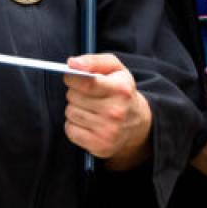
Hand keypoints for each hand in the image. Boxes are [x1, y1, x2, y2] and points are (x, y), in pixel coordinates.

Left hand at [64, 53, 152, 167]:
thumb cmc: (121, 90)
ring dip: (74, 107)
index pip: (87, 83)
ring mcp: (108, 131)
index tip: (69, 76)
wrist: (137, 122)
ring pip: (71, 113)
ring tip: (87, 106)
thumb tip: (71, 63)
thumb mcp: (115, 68)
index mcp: (121, 89)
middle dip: (74, 92)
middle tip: (85, 92)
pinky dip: (73, 124)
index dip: (72, 77)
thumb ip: (93, 61)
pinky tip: (86, 120)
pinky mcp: (100, 146)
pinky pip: (70, 131)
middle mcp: (116, 112)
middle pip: (75, 97)